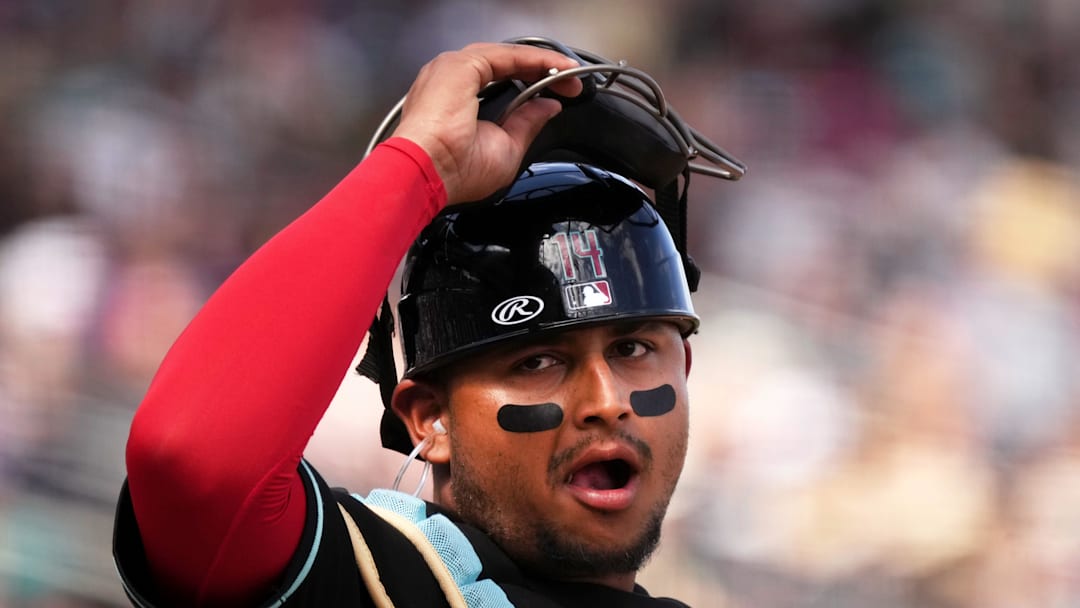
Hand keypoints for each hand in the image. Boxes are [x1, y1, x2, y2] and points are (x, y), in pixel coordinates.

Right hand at [391, 42, 582, 204]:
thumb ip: (526, 123)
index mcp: (455, 99)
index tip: (562, 93)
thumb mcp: (505, 148)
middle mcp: (451, 79)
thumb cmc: (452, 171)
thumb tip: (548, 107)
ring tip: (568, 75)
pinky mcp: (462, 64)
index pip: (500, 81)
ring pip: (508, 56)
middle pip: (505, 65)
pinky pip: (507, 56)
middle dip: (542, 72)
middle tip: (571, 84)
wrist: (426, 173)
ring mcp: (454, 68)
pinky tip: (555, 68)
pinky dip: (535, 60)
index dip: (533, 84)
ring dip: (542, 63)